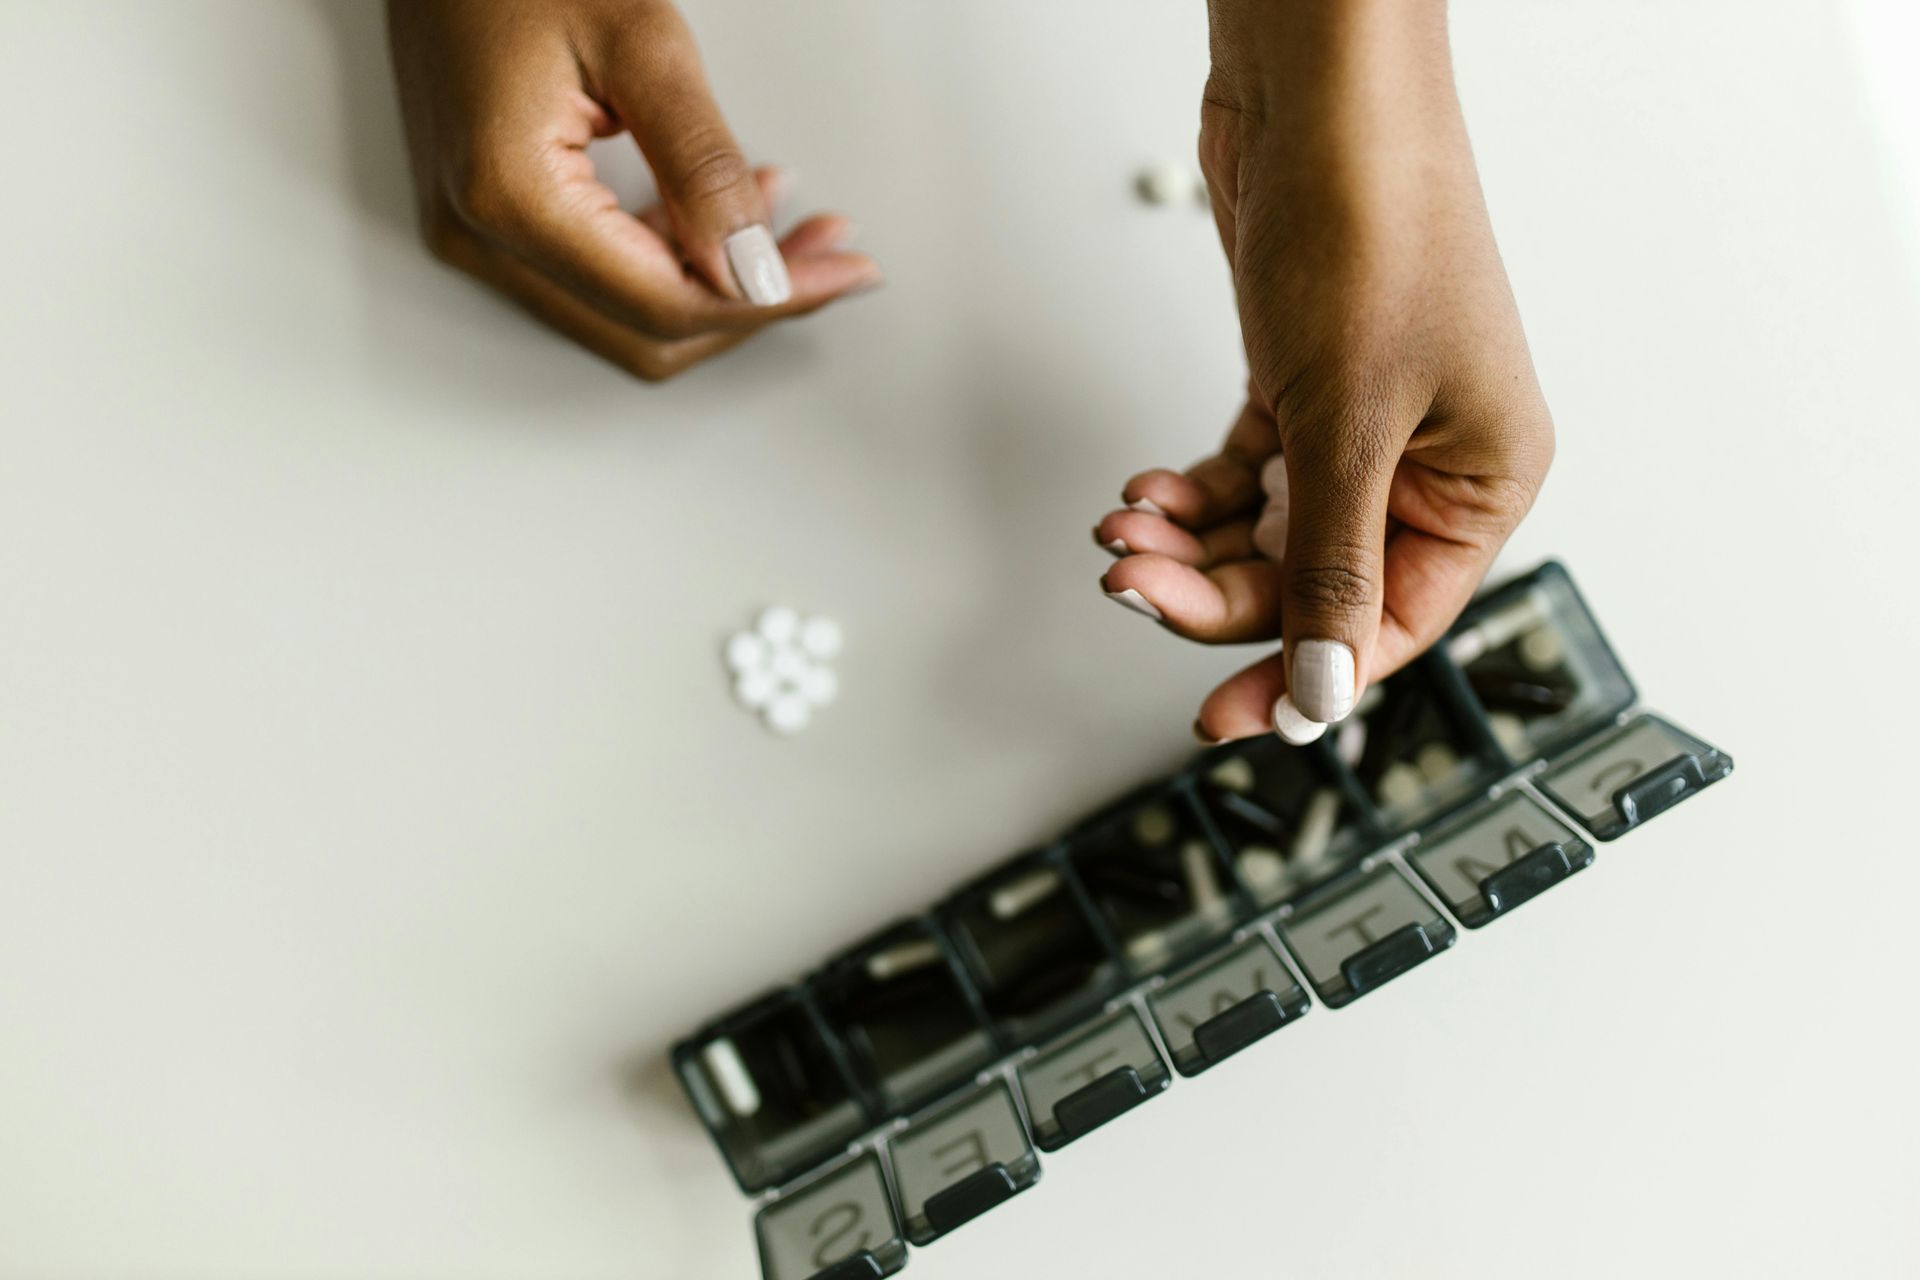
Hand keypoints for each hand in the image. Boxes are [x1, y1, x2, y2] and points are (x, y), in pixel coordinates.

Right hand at [387, 0, 881, 380]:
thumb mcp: (638, 40)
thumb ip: (702, 164)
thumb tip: (755, 267)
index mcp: (510, 197)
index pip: (666, 303)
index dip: (768, 298)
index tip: (842, 271)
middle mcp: (480, 236)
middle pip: (648, 331)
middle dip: (752, 301)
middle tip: (830, 256)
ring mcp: (476, 235)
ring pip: (626, 315)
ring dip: (716, 285)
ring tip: (791, 224)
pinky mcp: (487, 218)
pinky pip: (596, 276)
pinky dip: (670, 258)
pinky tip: (722, 215)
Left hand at [1095, 0, 1552, 743]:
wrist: (1319, 93)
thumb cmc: (1373, 230)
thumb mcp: (1351, 421)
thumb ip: (1332, 568)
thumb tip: (1325, 697)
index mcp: (1484, 483)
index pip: (1390, 624)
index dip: (1303, 677)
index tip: (1220, 719)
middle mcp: (1431, 464)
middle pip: (1314, 585)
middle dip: (1216, 595)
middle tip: (1130, 585)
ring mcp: (1365, 425)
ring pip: (1268, 535)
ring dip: (1188, 546)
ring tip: (1121, 528)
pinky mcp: (1304, 387)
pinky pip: (1246, 479)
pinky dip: (1192, 496)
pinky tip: (1145, 492)